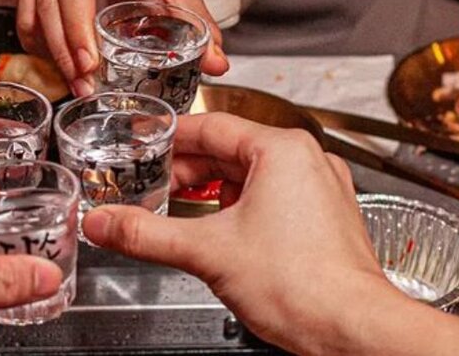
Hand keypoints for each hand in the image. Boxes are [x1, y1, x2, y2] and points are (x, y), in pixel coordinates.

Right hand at [17, 0, 227, 96]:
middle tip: (84, 85)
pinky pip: (25, 9)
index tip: (89, 65)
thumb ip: (198, 21)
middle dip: (63, 49)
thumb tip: (216, 63)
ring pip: (31, 6)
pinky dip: (37, 40)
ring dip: (48, 50)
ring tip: (75, 81)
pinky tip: (59, 62)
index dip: (77, 27)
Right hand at [81, 113, 458, 355]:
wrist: (353, 330)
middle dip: (187, 170)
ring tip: (180, 210)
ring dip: (212, 190)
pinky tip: (220, 230)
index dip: (169, 137)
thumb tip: (105, 223)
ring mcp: (320, 189)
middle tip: (153, 186)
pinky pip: (272, 198)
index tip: (144, 140)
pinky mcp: (324, 218)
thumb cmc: (304, 285)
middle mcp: (307, 162)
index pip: (211, 128)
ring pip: (251, 176)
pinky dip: (239, 208)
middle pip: (229, 151)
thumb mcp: (206, 251)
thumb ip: (146, 233)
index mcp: (282, 150)